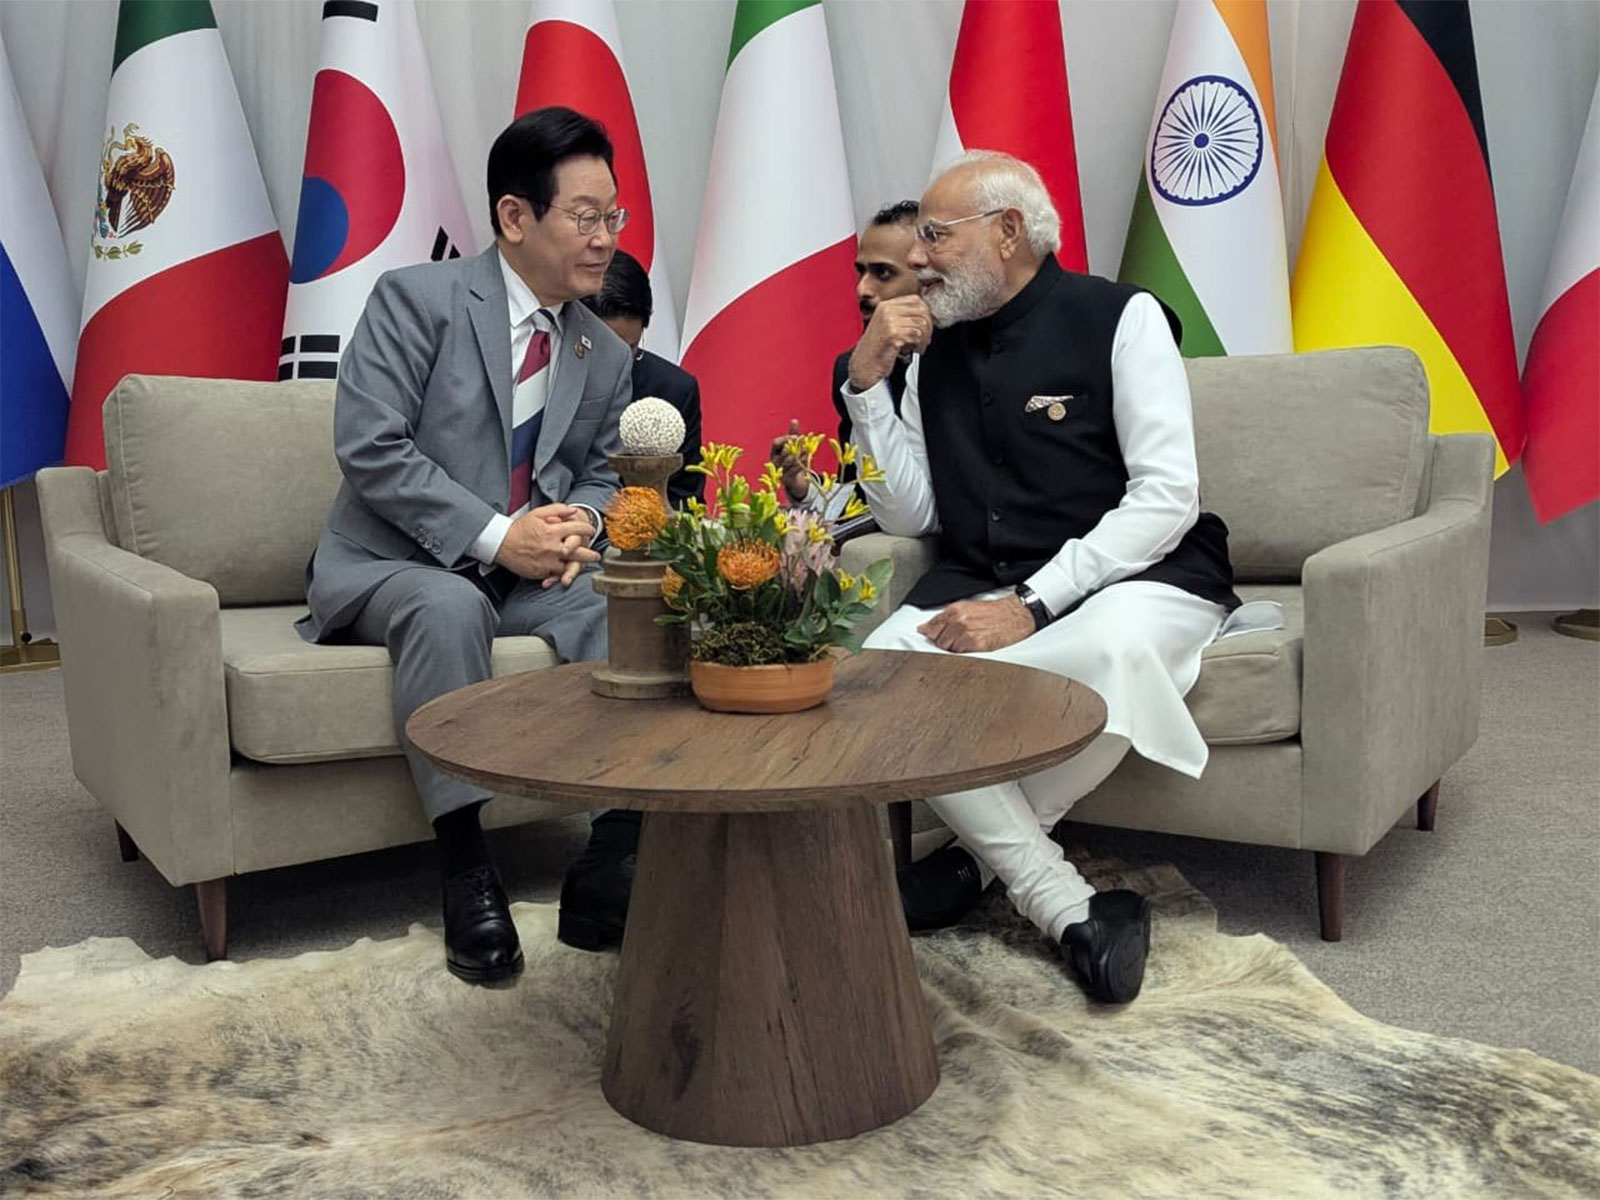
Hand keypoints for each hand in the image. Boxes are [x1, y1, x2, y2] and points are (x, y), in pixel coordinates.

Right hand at [494, 504, 598, 582]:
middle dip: (590, 554)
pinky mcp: (541, 572)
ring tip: (588, 565)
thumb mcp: (538, 513)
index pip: (577, 530)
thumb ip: (557, 510)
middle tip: (597, 555)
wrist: (501, 543)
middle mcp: (552, 547)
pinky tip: (571, 573)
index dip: (587, 530)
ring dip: (581, 566)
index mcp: (552, 531)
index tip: (591, 531)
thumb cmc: (520, 527)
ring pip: (569, 566)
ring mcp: (547, 561)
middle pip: (578, 552)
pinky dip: (565, 574)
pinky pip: (556, 575)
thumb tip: (574, 511)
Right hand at [768, 418, 810, 500]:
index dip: (786, 438)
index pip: (775, 442)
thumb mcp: (794, 447)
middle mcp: (774, 461)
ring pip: (790, 460)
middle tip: (804, 444)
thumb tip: (794, 420)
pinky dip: (802, 464)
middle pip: (783, 451)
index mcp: (774, 452)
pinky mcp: (786, 478)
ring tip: (806, 453)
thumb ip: (793, 434)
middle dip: (795, 447)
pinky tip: (806, 462)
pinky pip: (794, 469)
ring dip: (800, 455)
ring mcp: (780, 470)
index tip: (796, 437)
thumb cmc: (793, 460)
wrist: (795, 479)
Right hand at [848, 295, 931, 389]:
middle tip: (925, 339)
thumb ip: (903, 317)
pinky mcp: (892, 334)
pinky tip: (913, 350)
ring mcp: (889, 321)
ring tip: (918, 346)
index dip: (926, 313)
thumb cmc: (877, 349)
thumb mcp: (888, 326)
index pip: (916, 300)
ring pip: (921, 323)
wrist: (864, 366)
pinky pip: (916, 335)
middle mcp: (887, 310)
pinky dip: (919, 345)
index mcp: (886, 306)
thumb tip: (927, 315)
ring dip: (924, 338)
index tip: (926, 326)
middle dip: (928, 327)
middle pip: (921, 310)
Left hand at [917, 596, 1034, 652]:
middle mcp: (958, 622)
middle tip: (957, 639)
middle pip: (938, 641)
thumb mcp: (968, 607)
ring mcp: (966, 635)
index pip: (931, 627)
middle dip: (944, 641)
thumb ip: (948, 617)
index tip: (927, 635)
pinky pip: (960, 656)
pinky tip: (973, 647)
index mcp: (955, 611)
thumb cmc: (995, 611)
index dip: (929, 633)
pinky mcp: (976, 646)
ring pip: (949, 650)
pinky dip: (964, 654)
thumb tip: (929, 627)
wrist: (1015, 614)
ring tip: (968, 642)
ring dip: (955, 649)